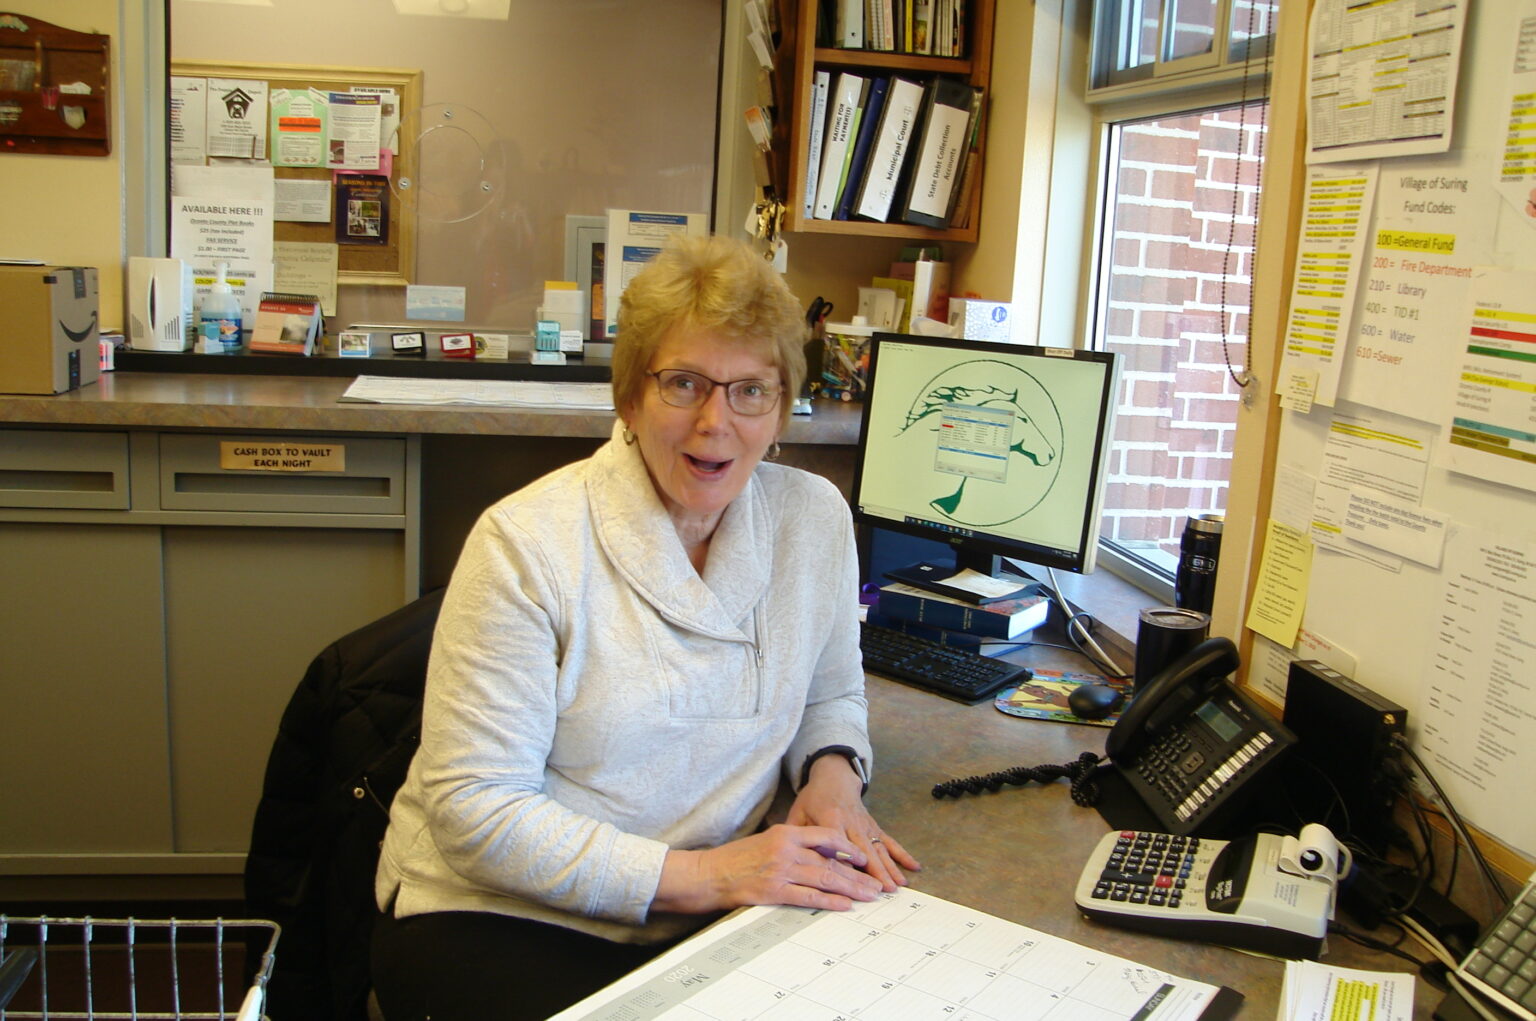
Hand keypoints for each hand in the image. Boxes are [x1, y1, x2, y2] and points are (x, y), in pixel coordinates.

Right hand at [653, 824, 883, 914]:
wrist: (707, 874)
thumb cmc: (734, 859)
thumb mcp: (765, 841)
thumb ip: (790, 844)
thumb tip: (818, 855)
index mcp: (785, 832)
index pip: (826, 837)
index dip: (848, 848)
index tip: (863, 858)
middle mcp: (786, 849)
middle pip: (831, 862)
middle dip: (857, 875)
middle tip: (876, 885)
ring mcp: (780, 871)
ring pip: (824, 879)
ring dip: (850, 889)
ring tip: (869, 896)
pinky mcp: (773, 892)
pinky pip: (808, 897)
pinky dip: (829, 902)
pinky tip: (844, 905)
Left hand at [787, 754, 920, 892]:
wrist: (834, 778)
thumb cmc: (813, 799)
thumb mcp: (798, 813)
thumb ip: (795, 834)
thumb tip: (789, 858)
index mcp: (830, 819)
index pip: (839, 843)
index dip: (846, 862)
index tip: (853, 882)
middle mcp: (852, 823)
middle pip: (864, 850)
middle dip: (875, 871)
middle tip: (883, 891)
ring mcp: (865, 826)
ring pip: (879, 848)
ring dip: (890, 868)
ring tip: (898, 886)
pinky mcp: (874, 827)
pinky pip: (889, 841)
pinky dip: (902, 854)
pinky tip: (914, 867)